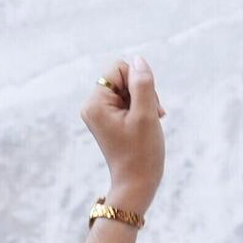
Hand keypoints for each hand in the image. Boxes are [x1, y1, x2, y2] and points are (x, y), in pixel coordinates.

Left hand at [82, 55, 165, 206]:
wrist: (137, 182)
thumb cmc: (141, 152)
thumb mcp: (146, 114)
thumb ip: (143, 84)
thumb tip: (138, 59)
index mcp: (94, 103)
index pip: (119, 68)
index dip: (137, 81)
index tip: (143, 105)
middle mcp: (92, 105)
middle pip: (124, 77)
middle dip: (142, 92)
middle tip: (149, 115)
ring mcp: (100, 112)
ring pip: (130, 88)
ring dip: (145, 101)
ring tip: (150, 121)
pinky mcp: (109, 119)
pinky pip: (129, 100)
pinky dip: (142, 108)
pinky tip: (148, 122)